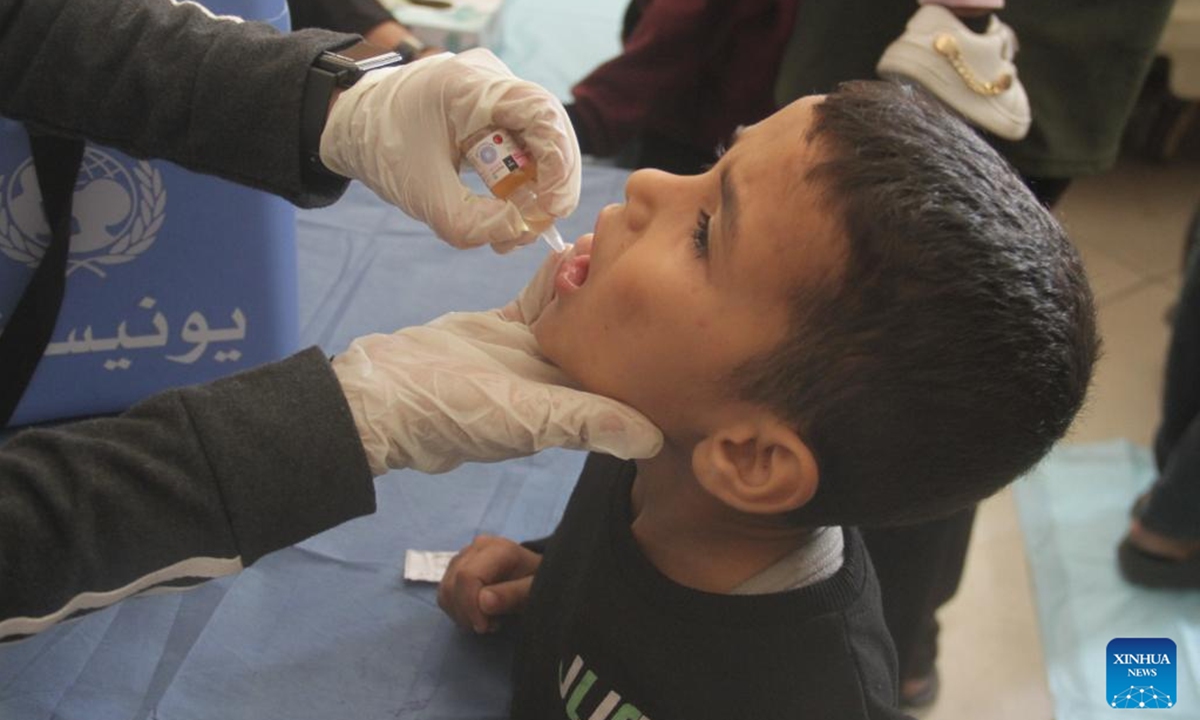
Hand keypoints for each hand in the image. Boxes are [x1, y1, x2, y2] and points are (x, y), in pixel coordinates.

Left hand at [319, 49, 581, 252]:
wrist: (355, 125)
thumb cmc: (382, 149)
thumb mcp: (422, 194)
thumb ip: (471, 222)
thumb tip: (519, 230)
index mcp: (470, 85)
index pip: (541, 112)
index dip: (559, 163)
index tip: (551, 207)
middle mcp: (491, 80)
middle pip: (550, 128)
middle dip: (554, 182)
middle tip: (540, 224)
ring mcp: (496, 94)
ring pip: (542, 140)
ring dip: (539, 187)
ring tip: (519, 230)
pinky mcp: (495, 113)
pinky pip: (525, 146)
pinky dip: (524, 183)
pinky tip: (510, 214)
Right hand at [332, 247, 663, 474]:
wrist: (382, 394)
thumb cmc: (454, 413)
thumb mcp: (527, 419)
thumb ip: (588, 422)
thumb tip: (656, 438)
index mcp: (569, 411)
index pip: (624, 384)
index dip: (651, 353)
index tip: (676, 315)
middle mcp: (556, 385)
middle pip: (608, 344)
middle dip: (630, 310)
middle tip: (654, 266)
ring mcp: (528, 355)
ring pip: (576, 316)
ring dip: (594, 286)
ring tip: (620, 247)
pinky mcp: (501, 329)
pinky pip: (538, 300)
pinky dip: (554, 278)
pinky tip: (573, 247)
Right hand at [437, 535, 540, 632]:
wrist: (534, 573)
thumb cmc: (537, 582)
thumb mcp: (535, 591)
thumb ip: (513, 595)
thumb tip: (483, 601)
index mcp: (498, 549)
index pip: (467, 577)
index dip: (471, 607)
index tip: (486, 627)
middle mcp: (476, 547)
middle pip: (453, 585)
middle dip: (468, 614)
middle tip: (492, 624)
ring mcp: (463, 555)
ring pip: (445, 591)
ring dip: (462, 614)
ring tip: (487, 619)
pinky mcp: (455, 567)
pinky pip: (444, 593)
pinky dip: (457, 610)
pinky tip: (477, 613)